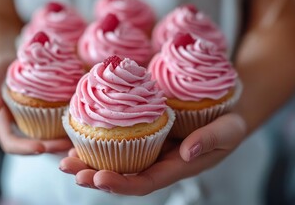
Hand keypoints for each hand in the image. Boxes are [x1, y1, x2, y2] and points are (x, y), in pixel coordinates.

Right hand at [0, 55, 71, 154]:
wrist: (15, 61)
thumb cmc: (2, 67)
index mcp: (4, 123)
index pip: (11, 143)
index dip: (25, 148)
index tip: (41, 147)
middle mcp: (20, 126)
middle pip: (35, 145)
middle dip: (51, 148)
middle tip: (68, 146)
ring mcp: (35, 122)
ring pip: (49, 139)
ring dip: (64, 143)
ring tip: (79, 141)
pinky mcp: (48, 114)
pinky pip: (58, 126)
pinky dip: (70, 129)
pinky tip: (83, 125)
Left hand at [59, 113, 245, 194]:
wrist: (224, 110)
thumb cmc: (229, 122)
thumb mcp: (229, 130)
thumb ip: (212, 140)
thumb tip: (186, 152)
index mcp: (176, 167)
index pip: (146, 182)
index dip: (122, 184)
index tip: (98, 178)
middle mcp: (158, 161)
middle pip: (123, 175)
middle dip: (95, 176)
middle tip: (69, 169)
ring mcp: (149, 147)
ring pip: (116, 160)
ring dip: (90, 161)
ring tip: (64, 158)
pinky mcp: (144, 131)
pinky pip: (119, 140)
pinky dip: (98, 140)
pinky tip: (78, 135)